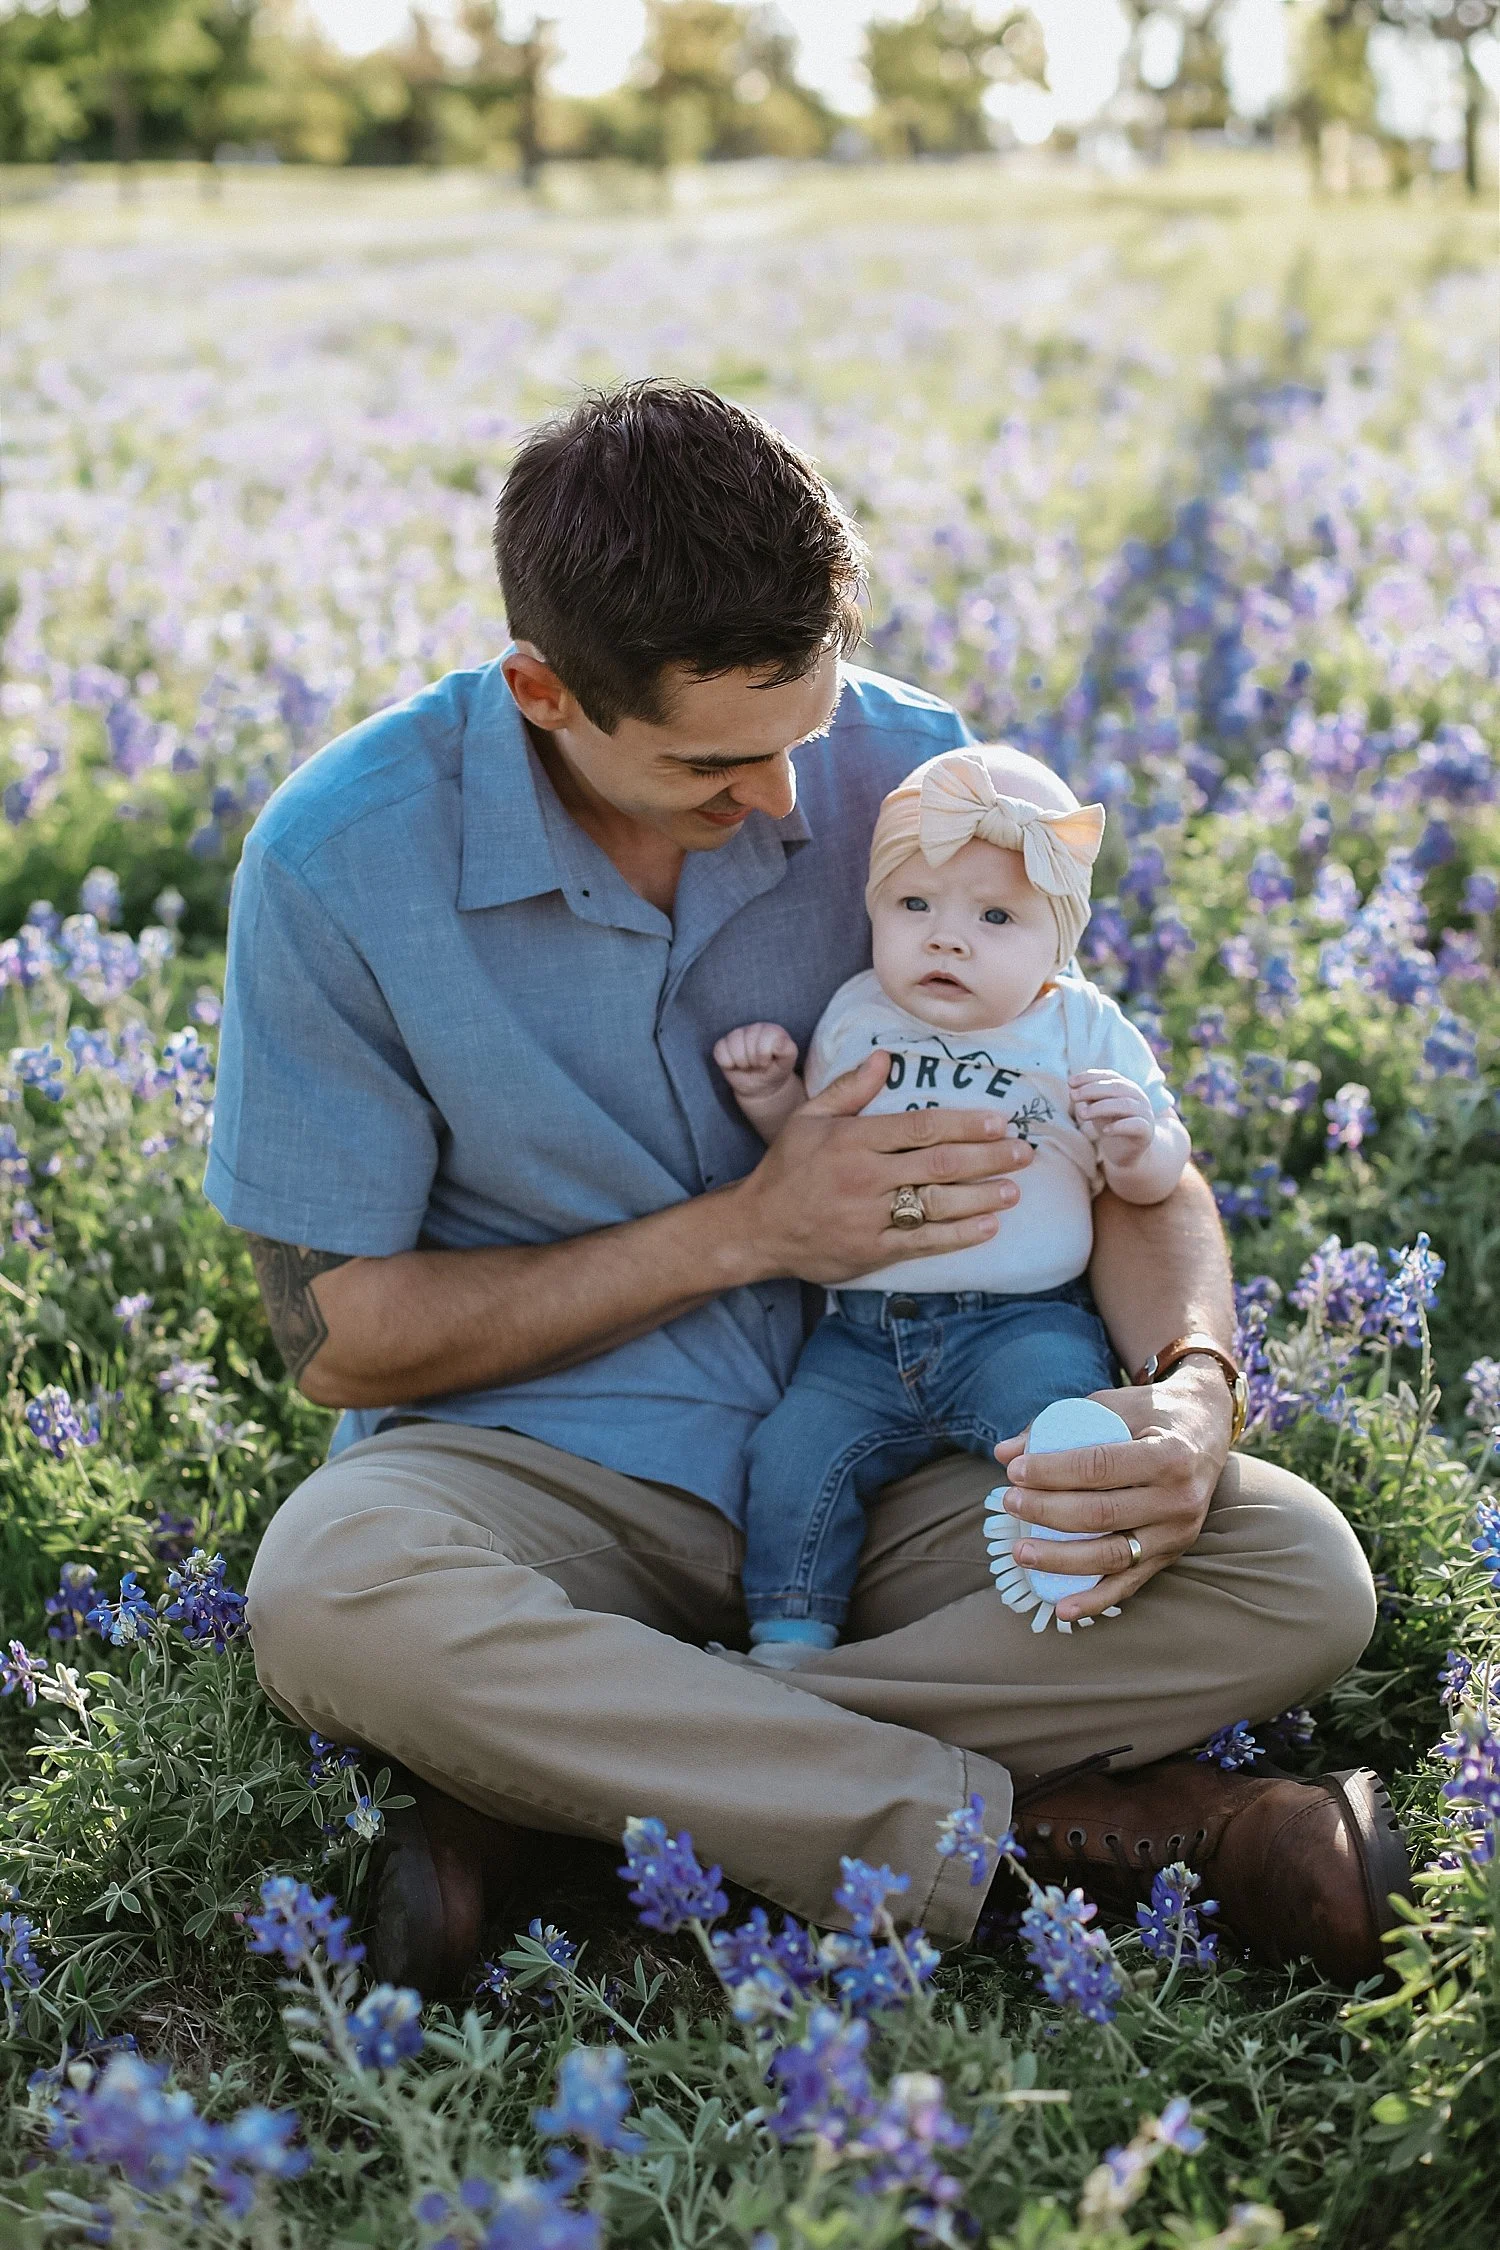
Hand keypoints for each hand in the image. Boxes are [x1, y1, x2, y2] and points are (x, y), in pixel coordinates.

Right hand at [715, 1022, 798, 1098]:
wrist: (762, 1086)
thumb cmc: (775, 1072)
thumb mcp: (786, 1064)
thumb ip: (788, 1051)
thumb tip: (780, 1041)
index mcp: (772, 1030)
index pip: (764, 1037)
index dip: (764, 1055)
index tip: (768, 1062)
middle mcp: (754, 1029)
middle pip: (748, 1041)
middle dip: (753, 1060)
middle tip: (758, 1066)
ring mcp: (737, 1035)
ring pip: (733, 1045)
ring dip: (741, 1062)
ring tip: (748, 1066)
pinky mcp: (723, 1045)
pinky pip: (720, 1051)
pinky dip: (727, 1062)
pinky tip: (735, 1066)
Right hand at [724, 1050, 1032, 1285]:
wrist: (756, 1228)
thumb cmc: (785, 1168)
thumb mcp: (808, 1119)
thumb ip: (850, 1089)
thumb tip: (885, 1058)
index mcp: (853, 1140)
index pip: (920, 1128)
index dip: (964, 1125)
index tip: (998, 1122)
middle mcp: (865, 1178)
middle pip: (939, 1165)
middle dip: (988, 1158)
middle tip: (1023, 1152)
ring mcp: (869, 1217)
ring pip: (937, 1205)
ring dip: (982, 1197)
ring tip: (1014, 1190)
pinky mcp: (871, 1251)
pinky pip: (923, 1243)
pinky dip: (958, 1236)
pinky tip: (988, 1227)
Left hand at [991, 1359, 1232, 1620]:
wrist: (1206, 1430)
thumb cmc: (1152, 1414)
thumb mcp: (1112, 1405)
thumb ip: (1060, 1425)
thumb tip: (1003, 1452)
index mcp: (1168, 1455)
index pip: (1099, 1467)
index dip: (1052, 1471)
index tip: (1014, 1471)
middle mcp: (1178, 1500)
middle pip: (1101, 1514)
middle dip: (1046, 1512)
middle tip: (1008, 1502)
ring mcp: (1177, 1534)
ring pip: (1112, 1556)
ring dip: (1061, 1559)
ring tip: (1021, 1552)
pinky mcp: (1171, 1556)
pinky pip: (1129, 1583)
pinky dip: (1095, 1600)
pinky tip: (1061, 1609)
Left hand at [1069, 1069, 1156, 1169]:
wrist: (1128, 1152)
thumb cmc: (1111, 1125)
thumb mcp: (1098, 1110)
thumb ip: (1090, 1099)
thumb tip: (1073, 1088)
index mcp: (1126, 1087)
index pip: (1109, 1076)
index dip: (1090, 1077)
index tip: (1070, 1082)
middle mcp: (1138, 1097)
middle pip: (1116, 1087)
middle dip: (1092, 1090)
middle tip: (1073, 1096)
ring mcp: (1145, 1113)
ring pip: (1124, 1104)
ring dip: (1101, 1107)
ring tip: (1082, 1114)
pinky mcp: (1146, 1131)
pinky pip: (1135, 1125)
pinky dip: (1119, 1126)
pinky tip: (1105, 1131)